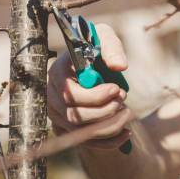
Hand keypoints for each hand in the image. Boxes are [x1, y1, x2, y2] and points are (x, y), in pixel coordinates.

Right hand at [47, 24, 132, 148]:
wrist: (88, 58)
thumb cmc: (94, 45)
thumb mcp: (103, 36)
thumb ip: (111, 47)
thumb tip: (120, 66)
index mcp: (58, 72)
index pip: (71, 94)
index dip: (95, 96)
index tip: (116, 88)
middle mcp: (53, 96)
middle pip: (76, 116)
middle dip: (105, 111)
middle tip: (123, 98)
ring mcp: (58, 114)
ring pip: (82, 132)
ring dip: (109, 125)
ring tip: (126, 111)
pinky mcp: (67, 127)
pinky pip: (86, 142)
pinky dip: (108, 141)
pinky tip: (126, 132)